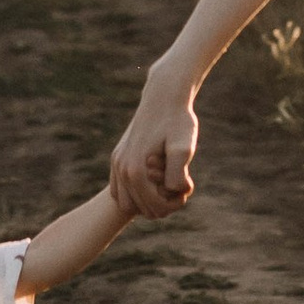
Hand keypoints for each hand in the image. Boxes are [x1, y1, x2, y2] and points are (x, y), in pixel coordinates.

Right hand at [109, 64, 199, 220]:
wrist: (164, 95)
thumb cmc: (178, 120)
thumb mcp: (184, 146)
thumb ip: (178, 173)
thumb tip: (173, 191)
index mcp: (136, 170)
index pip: (154, 208)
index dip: (174, 204)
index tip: (187, 188)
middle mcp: (121, 168)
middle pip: (140, 209)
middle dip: (161, 203)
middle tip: (179, 185)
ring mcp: (116, 162)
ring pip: (128, 202)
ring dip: (147, 199)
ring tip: (167, 182)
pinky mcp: (117, 156)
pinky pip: (120, 189)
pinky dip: (136, 191)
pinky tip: (155, 177)